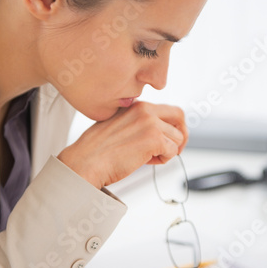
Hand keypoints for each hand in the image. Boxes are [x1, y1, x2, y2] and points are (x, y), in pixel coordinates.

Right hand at [58, 101, 187, 188]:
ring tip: (147, 158)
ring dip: (167, 152)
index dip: (171, 127)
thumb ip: (136, 124)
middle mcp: (145, 110)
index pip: (168, 110)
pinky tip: (145, 162)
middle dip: (181, 135)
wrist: (85, 162)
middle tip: (174, 149)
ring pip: (177, 138)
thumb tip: (156, 134)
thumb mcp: (117, 127)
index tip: (168, 140)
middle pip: (180, 117)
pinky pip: (173, 151)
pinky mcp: (154, 138)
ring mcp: (150, 123)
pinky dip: (163, 160)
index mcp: (136, 106)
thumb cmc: (96, 151)